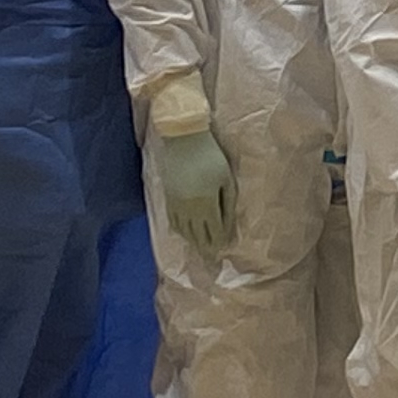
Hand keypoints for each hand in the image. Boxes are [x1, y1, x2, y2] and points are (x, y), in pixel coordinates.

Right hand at [156, 127, 234, 253]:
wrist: (183, 138)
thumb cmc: (210, 156)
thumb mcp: (226, 178)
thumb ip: (228, 204)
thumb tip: (229, 226)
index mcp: (206, 205)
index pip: (214, 233)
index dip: (220, 243)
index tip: (225, 250)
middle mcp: (189, 210)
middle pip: (198, 236)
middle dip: (206, 248)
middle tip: (211, 259)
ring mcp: (176, 205)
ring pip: (184, 232)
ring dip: (193, 242)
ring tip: (200, 249)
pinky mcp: (167, 198)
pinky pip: (173, 222)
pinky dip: (180, 231)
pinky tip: (184, 233)